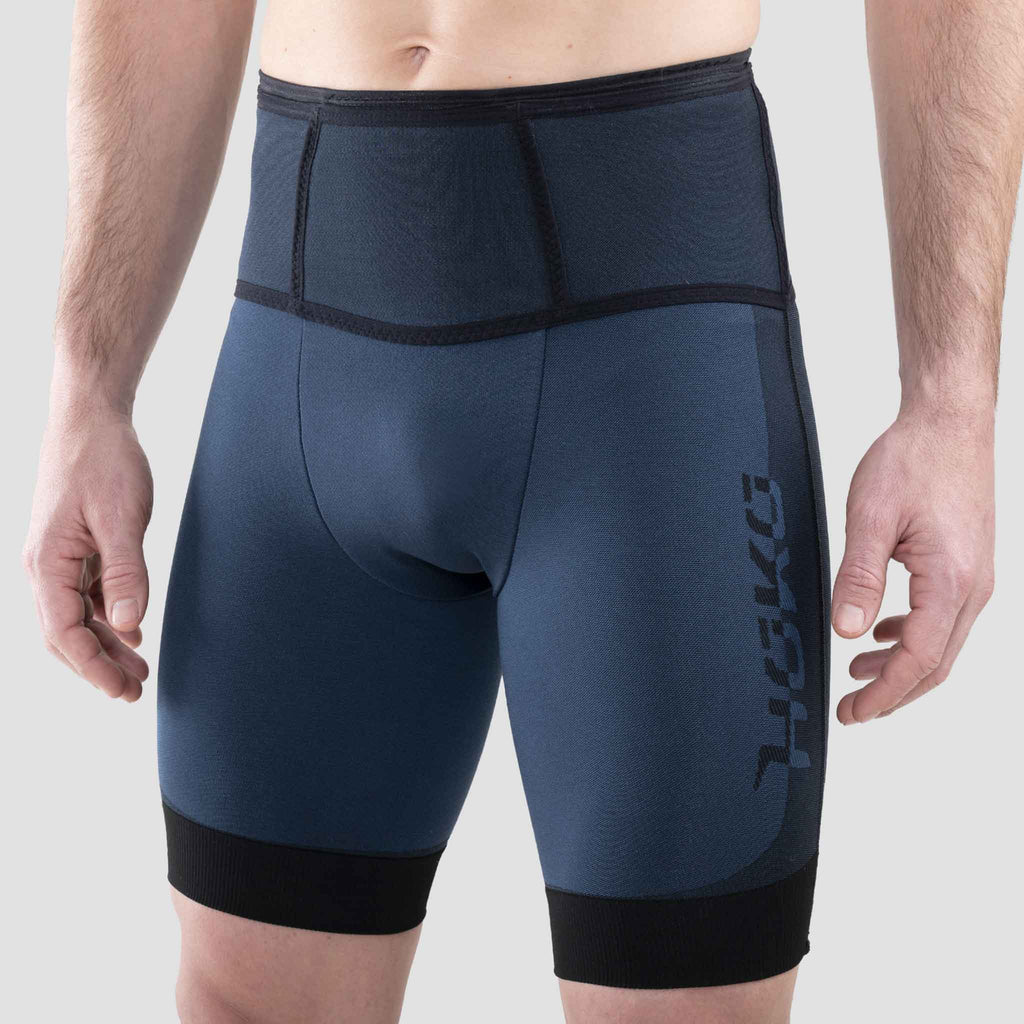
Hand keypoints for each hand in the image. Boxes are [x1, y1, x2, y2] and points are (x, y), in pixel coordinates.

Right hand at [24, 398, 152, 700]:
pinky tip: (133, 632)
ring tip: (139, 672)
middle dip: (98, 667)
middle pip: (67, 633)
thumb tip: (129, 623)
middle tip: (134, 693)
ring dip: (107, 646)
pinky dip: (110, 618)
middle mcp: (46, 567)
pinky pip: (89, 596)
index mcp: (47, 564)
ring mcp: (61, 558)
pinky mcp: (78, 548)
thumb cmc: (103, 461)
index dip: (92, 667)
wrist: (91, 419)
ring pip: (79, 617)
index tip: (121, 692)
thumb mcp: (121, 517)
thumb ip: (126, 571)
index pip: (63, 632)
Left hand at [831, 407, 994, 723]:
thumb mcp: (871, 517)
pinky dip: (911, 637)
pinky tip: (882, 634)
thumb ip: (859, 578)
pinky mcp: (966, 566)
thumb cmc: (914, 459)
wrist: (949, 422)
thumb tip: (847, 631)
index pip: (919, 660)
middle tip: (851, 710)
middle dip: (892, 692)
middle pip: (935, 664)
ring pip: (940, 644)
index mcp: (950, 581)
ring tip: (857, 674)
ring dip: (900, 667)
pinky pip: (942, 618)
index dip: (884, 693)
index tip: (853, 712)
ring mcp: (974, 578)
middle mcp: (972, 587)